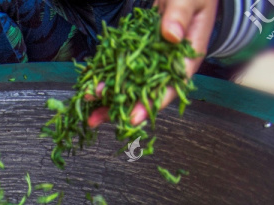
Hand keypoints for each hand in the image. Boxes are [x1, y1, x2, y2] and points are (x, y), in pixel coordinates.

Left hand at [87, 0, 216, 127]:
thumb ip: (180, 15)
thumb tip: (171, 36)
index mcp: (187, 55)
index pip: (170, 85)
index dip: (151, 103)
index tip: (132, 118)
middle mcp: (169, 62)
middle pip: (145, 90)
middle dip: (120, 106)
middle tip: (96, 119)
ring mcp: (153, 57)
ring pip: (130, 80)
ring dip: (108, 93)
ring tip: (86, 105)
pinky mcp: (140, 48)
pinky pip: (121, 64)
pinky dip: (106, 73)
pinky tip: (89, 83)